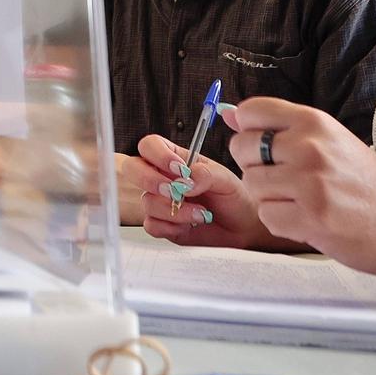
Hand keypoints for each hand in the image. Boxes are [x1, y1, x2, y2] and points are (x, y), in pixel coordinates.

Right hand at [125, 135, 273, 248]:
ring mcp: (160, 201)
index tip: (178, 168)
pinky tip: (189, 225)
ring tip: (200, 213)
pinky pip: (151, 225)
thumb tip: (185, 180)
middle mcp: (163, 177)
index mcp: (175, 158)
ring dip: (174, 210)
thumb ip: (205, 173)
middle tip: (174, 191)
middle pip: (133, 168)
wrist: (242, 228)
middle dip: (150, 180)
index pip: (150, 145)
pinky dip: (171, 227)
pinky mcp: (162, 224)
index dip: (157, 155)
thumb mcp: (225, 179)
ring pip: (147, 201)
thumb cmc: (234, 197)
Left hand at [224, 98, 375, 281]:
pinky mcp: (311, 218)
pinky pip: (267, 215)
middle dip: (255, 167)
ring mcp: (309, 183)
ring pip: (252, 185)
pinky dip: (281, 222)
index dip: (248, 131)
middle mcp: (309, 146)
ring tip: (300, 201)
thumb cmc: (365, 182)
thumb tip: (229, 116)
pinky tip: (306, 219)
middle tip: (285, 180)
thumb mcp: (329, 140)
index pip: (251, 111)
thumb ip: (280, 127)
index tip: (265, 147)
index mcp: (314, 121)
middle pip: (241, 148)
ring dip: (270, 198)